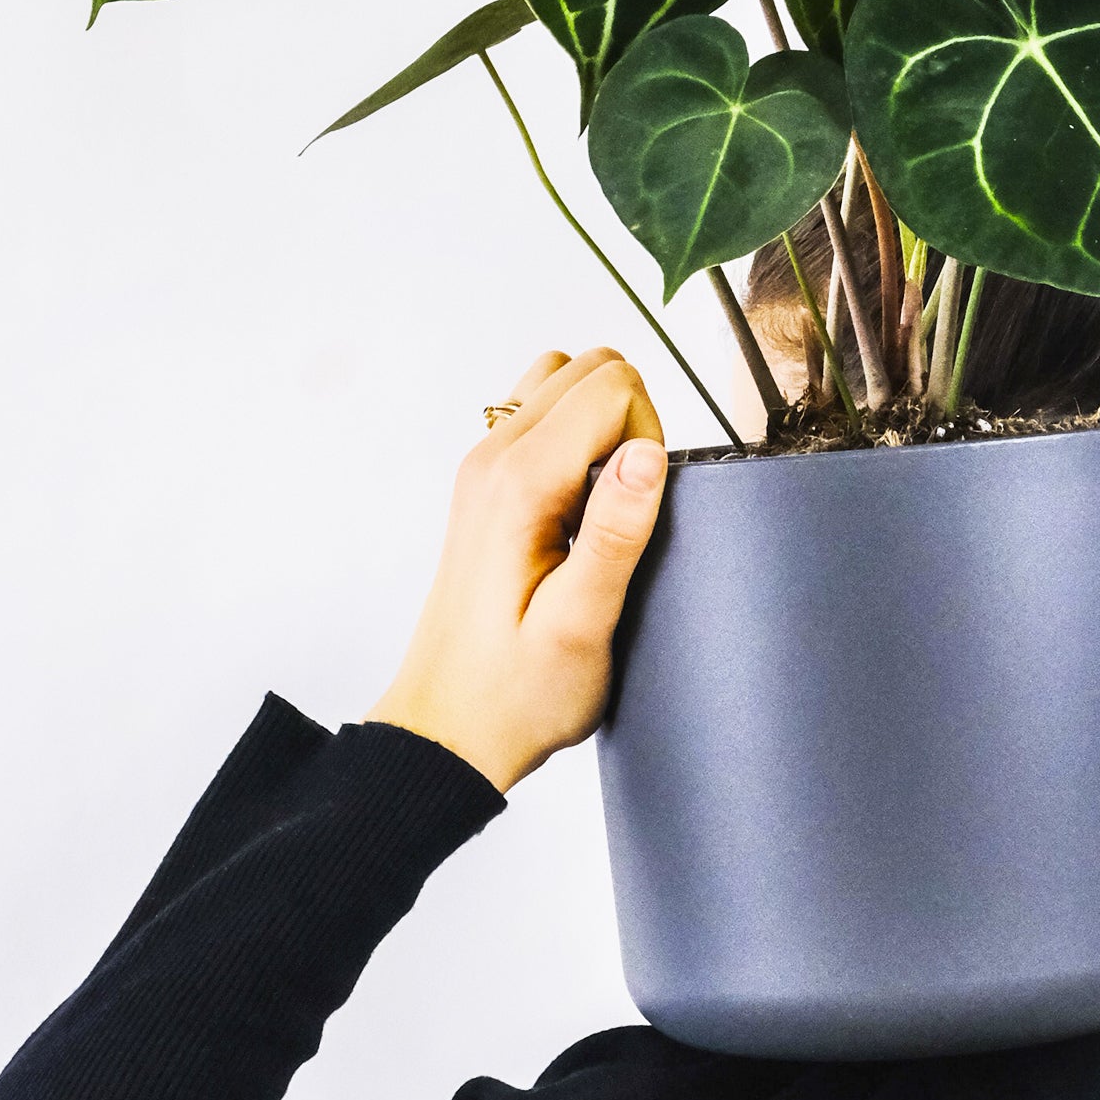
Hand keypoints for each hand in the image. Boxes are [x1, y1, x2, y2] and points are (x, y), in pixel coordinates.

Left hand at [367, 349, 667, 789]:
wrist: (449, 729)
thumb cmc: (517, 693)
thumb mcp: (582, 626)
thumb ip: (616, 534)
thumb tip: (649, 453)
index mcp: (519, 483)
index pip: (614, 387)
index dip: (650, 440)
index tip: (637, 516)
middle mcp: (492, 456)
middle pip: (592, 370)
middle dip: (633, 422)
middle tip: (624, 515)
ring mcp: (483, 465)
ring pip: (565, 382)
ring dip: (605, 425)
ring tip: (604, 509)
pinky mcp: (487, 483)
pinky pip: (544, 416)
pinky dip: (579, 440)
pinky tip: (579, 512)